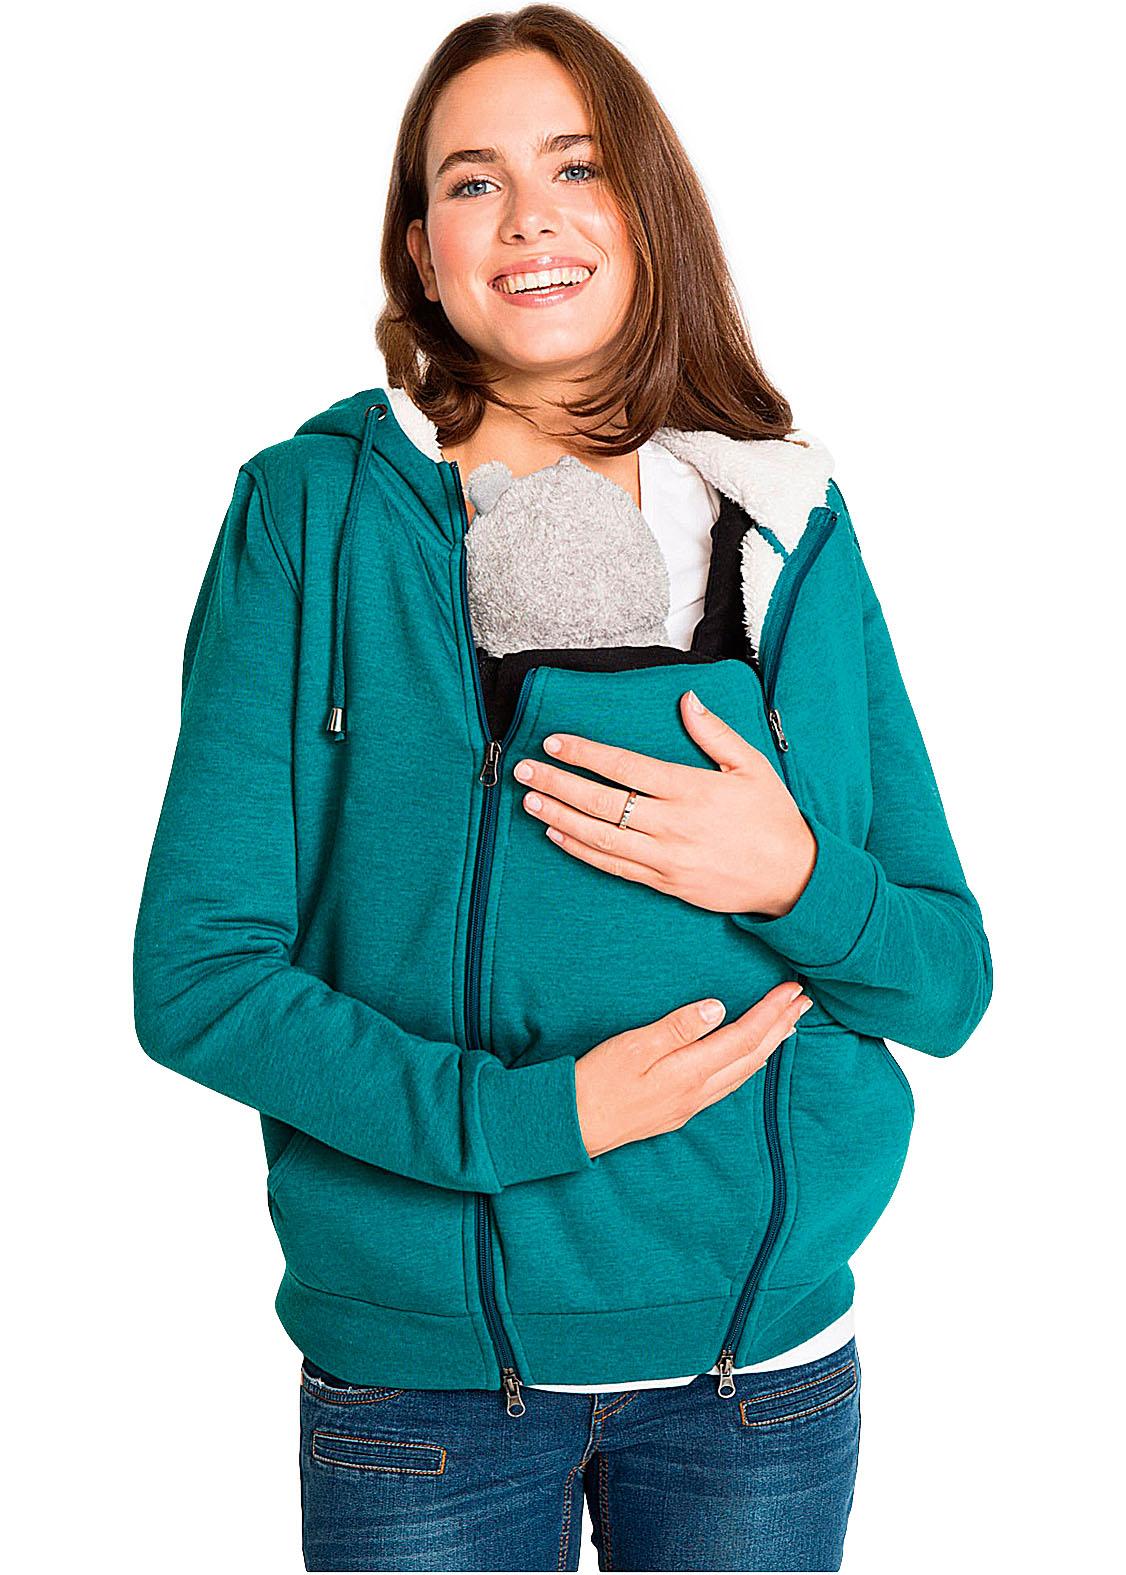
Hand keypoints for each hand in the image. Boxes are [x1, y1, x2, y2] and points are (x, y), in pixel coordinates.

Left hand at [511, 691, 816, 917]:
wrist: (793, 877)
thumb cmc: (772, 817)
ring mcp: (665, 858)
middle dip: (557, 783)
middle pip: (601, 801)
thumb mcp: (751, 766)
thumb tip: (686, 700)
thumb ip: (714, 733)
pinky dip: (581, 851)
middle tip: (524, 769)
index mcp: (690, 789)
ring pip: (599, 836)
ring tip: (530, 800)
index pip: (624, 767)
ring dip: (560, 816)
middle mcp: (672, 824)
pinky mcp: (665, 883)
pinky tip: (557, 835)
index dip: (585, 754)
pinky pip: (613, 866)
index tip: (554, 743)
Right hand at [575, 982, 813, 1158]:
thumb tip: (717, 1009)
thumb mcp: (632, 1046)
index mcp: (689, 1072)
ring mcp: (690, 1104)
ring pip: (744, 1073)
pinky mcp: (679, 1109)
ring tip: (788, 1026)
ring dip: (769, 1046)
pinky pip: (728, 1084)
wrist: (572, 1127)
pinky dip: (748, 1065)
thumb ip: (676, 1027)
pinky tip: (750, 1059)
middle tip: (804, 1002)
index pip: (744, 1037)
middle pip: (753, 1056)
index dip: (771, 1013)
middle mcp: (698, 1091)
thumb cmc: (595, 1082)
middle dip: (781, 1026)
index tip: (792, 990)